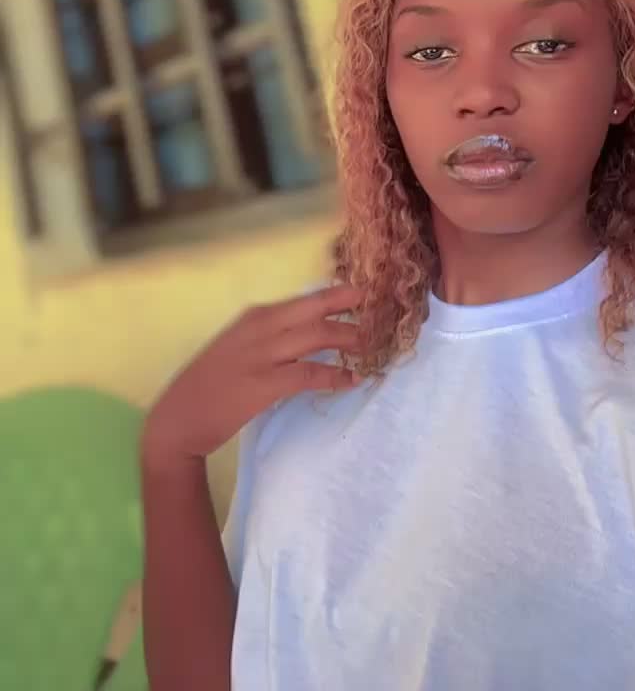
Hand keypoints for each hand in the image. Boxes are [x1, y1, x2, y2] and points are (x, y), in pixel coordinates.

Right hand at [141, 284, 363, 470]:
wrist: (177, 418)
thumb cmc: (208, 385)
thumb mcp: (238, 347)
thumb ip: (268, 337)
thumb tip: (305, 334)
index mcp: (254, 317)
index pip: (304, 300)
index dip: (336, 296)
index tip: (361, 295)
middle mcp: (259, 328)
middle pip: (315, 311)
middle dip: (348, 311)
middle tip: (377, 315)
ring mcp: (261, 355)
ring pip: (316, 337)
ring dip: (347, 340)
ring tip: (370, 347)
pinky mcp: (263, 384)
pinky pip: (309, 375)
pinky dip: (334, 376)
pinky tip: (351, 380)